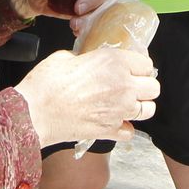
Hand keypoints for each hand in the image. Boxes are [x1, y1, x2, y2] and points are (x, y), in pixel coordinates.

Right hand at [15, 47, 159, 147]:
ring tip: (127, 103)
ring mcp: (118, 111)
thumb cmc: (46, 83)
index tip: (133, 68)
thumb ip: (86, 57)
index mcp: (113, 62)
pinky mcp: (109, 131)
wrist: (34, 113)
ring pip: (148, 111)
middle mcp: (122, 86)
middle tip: (132, 85)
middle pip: (154, 88)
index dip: (139, 65)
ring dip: (140, 107)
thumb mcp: (66, 56)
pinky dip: (125, 128)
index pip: (146, 63)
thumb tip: (88, 61)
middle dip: (145, 86)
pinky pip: (130, 132)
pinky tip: (115, 121)